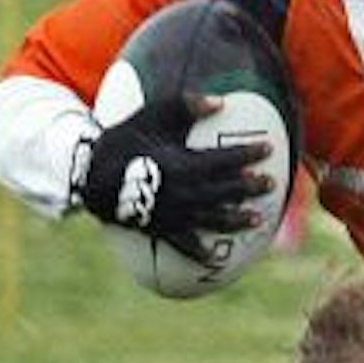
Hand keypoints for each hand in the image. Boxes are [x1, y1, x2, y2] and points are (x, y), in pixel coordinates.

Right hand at [75, 92, 270, 259]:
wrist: (90, 173)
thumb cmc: (125, 140)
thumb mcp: (153, 115)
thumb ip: (187, 105)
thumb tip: (221, 102)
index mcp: (184, 164)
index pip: (226, 159)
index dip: (249, 153)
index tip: (268, 148)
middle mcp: (184, 192)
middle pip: (226, 191)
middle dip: (251, 187)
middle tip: (272, 183)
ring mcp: (174, 214)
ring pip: (214, 220)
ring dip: (238, 220)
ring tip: (258, 219)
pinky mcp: (161, 229)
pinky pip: (184, 246)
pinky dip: (200, 254)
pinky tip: (215, 261)